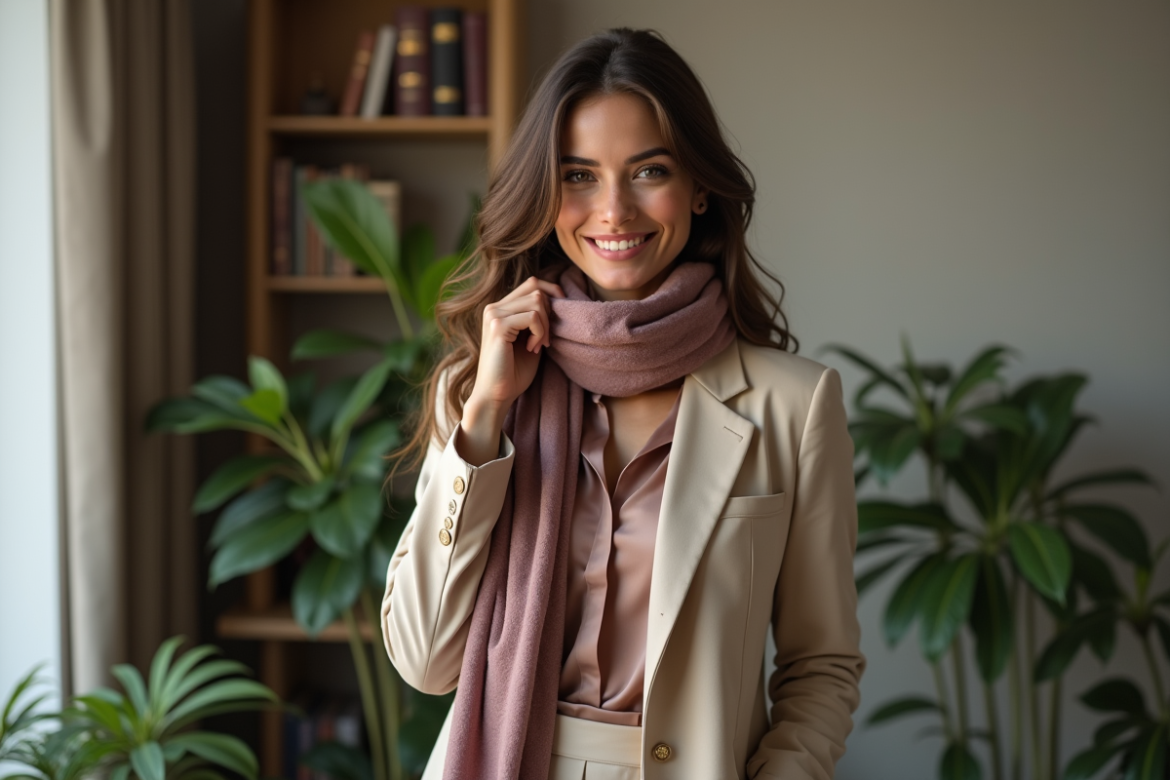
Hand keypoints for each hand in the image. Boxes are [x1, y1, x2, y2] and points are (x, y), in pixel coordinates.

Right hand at [457, 276, 564, 464]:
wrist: (496, 394)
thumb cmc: (514, 371)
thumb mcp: (530, 339)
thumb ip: (538, 319)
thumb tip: (558, 299)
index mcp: (500, 308)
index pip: (531, 283)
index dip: (551, 293)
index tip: (559, 317)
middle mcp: (494, 307)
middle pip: (535, 288)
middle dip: (549, 313)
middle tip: (546, 341)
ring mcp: (494, 314)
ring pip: (537, 300)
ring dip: (545, 326)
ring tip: (538, 346)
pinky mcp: (498, 326)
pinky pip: (532, 317)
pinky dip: (540, 333)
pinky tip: (532, 349)